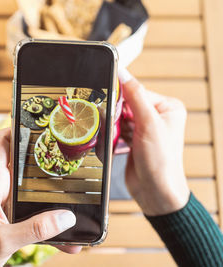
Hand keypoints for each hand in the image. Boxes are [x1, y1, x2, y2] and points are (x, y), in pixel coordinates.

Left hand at [0, 128, 77, 266]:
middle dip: (46, 159)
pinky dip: (47, 219)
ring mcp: (2, 201)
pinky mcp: (6, 216)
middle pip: (23, 162)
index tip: (45, 123)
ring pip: (30, 188)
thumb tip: (67, 218)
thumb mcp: (2, 241)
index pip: (4, 141)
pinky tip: (67, 235)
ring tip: (77, 197)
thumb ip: (35, 229)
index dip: (21, 127)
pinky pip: (31, 211)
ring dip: (51, 194)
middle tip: (72, 156)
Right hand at [119, 70, 189, 215]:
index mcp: (167, 108)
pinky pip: (118, 130)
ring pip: (120, 118)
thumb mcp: (149, 124)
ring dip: (116, 128)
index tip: (110, 102)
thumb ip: (135, 96)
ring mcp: (145, 130)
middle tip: (119, 127)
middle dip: (118, 116)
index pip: (138, 92)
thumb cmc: (161, 162)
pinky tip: (118, 145)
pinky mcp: (134, 141)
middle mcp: (157, 117)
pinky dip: (115, 137)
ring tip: (123, 140)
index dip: (122, 99)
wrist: (155, 192)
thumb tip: (123, 74)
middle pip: (127, 105)